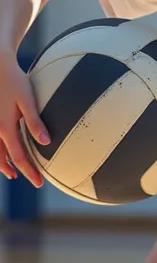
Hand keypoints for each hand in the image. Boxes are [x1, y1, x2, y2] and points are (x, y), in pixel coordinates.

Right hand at [0, 52, 49, 186]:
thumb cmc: (14, 80)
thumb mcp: (27, 99)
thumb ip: (35, 122)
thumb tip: (46, 143)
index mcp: (5, 127)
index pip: (19, 157)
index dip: (29, 171)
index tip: (39, 182)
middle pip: (3, 158)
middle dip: (17, 171)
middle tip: (32, 180)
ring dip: (3, 164)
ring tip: (12, 172)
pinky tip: (2, 151)